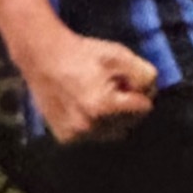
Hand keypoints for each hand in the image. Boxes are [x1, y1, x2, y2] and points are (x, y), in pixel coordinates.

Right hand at [17, 22, 157, 142]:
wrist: (42, 57)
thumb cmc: (83, 54)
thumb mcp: (119, 55)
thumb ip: (144, 75)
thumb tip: (150, 94)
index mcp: (105, 107)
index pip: (144, 108)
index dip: (138, 91)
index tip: (124, 80)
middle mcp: (90, 127)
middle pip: (130, 123)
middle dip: (127, 107)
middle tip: (112, 87)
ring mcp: (76, 135)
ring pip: (112, 133)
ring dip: (112, 118)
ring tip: (97, 95)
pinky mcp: (65, 138)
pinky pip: (93, 136)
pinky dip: (93, 124)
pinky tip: (83, 104)